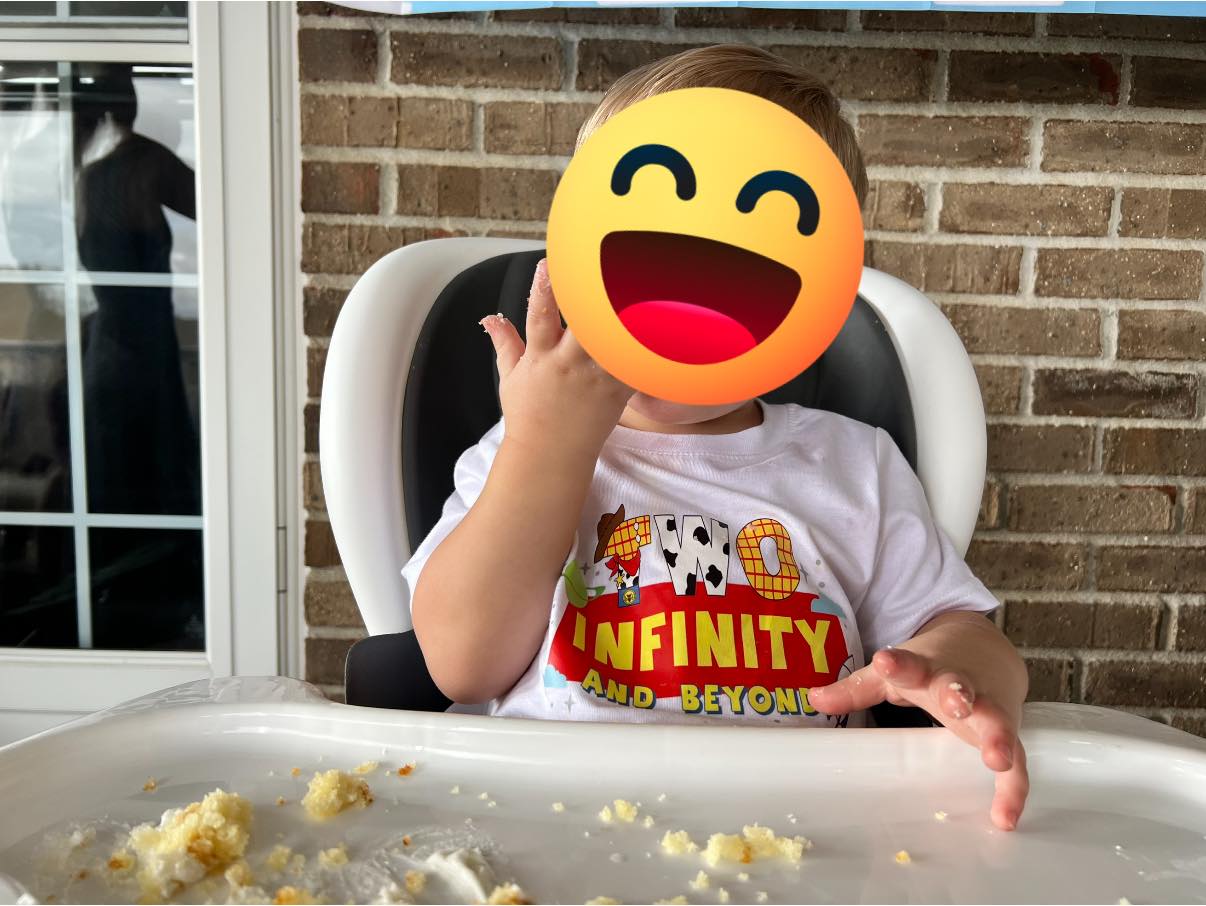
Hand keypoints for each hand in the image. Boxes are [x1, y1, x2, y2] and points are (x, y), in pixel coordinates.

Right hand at [481, 258, 632, 462]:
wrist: (550, 456)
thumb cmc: (530, 415)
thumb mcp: (510, 377)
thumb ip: (505, 342)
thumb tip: (489, 317)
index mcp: (541, 357)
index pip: (539, 316)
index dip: (542, 289)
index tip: (547, 265)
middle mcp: (569, 364)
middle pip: (583, 324)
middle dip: (591, 298)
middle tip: (605, 270)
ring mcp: (595, 378)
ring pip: (612, 342)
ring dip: (624, 318)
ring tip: (641, 286)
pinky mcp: (617, 391)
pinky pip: (634, 366)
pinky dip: (646, 349)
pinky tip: (663, 325)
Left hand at [809, 647, 1028, 830]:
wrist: (986, 650)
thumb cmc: (933, 666)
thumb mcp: (896, 672)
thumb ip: (857, 688)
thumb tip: (814, 698)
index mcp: (926, 666)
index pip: (909, 662)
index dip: (898, 663)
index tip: (886, 661)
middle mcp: (960, 683)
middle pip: (960, 687)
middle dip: (958, 694)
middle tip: (957, 703)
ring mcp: (987, 707)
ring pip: (996, 720)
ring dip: (997, 736)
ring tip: (996, 758)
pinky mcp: (1006, 731)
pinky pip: (1016, 763)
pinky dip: (1013, 789)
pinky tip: (1005, 817)